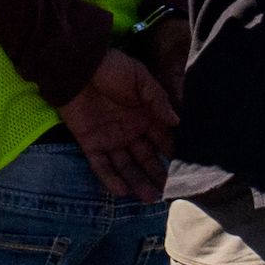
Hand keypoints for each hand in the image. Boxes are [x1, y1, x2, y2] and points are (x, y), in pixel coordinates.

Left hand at [58, 49, 179, 200]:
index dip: (173, 154)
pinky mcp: (90, 142)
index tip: (187, 170)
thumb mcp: (140, 79)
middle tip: (169, 192)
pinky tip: (123, 191)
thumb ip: (158, 100)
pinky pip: (101, 165)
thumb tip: (177, 122)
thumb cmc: (112, 67)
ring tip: (150, 198)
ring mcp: (110, 138)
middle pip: (146, 158)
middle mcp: (130, 130)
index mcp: (145, 115)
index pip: (163, 139)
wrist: (77, 65)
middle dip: (157, 174)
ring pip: (126, 166)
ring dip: (137, 182)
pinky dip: (110, 178)